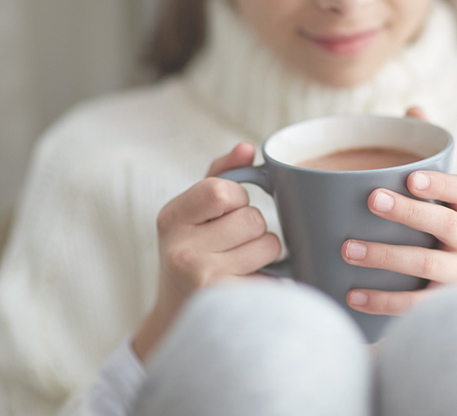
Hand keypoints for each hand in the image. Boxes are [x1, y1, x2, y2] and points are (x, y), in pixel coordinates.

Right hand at [133, 142, 280, 360]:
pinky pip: (275, 275)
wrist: (178, 319)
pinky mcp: (230, 305)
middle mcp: (182, 251)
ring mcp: (205, 280)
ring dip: (265, 253)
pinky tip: (249, 284)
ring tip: (241, 264)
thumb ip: (220, 175)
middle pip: (252, 219)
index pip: (222, 190)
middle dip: (252, 229)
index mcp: (171, 219)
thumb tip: (248, 147)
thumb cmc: (192, 255)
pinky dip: (272, 277)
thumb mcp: (193, 213)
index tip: (225, 214)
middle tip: (232, 245)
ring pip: (269, 245)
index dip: (236, 199)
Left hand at [342, 107, 456, 315]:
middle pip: (447, 225)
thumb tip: (414, 107)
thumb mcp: (440, 195)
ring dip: (387, 257)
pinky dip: (384, 302)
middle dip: (410, 213)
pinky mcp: (446, 305)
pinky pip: (417, 305)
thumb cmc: (441, 229)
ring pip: (429, 266)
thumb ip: (428, 154)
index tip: (411, 178)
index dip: (441, 185)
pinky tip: (352, 296)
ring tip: (348, 249)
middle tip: (371, 201)